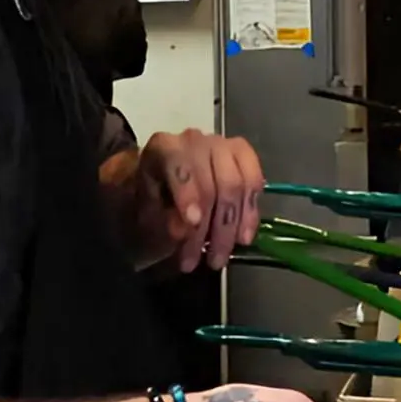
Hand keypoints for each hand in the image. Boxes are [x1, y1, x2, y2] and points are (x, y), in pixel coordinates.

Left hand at [131, 130, 264, 271]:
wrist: (163, 188)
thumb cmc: (152, 202)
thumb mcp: (146, 214)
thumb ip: (162, 219)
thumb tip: (186, 228)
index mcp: (163, 147)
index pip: (179, 164)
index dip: (188, 193)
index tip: (193, 222)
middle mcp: (194, 140)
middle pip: (212, 182)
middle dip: (213, 227)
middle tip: (209, 261)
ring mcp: (221, 144)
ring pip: (236, 184)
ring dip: (231, 227)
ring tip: (222, 257)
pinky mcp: (242, 154)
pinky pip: (253, 181)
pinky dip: (249, 213)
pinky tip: (244, 237)